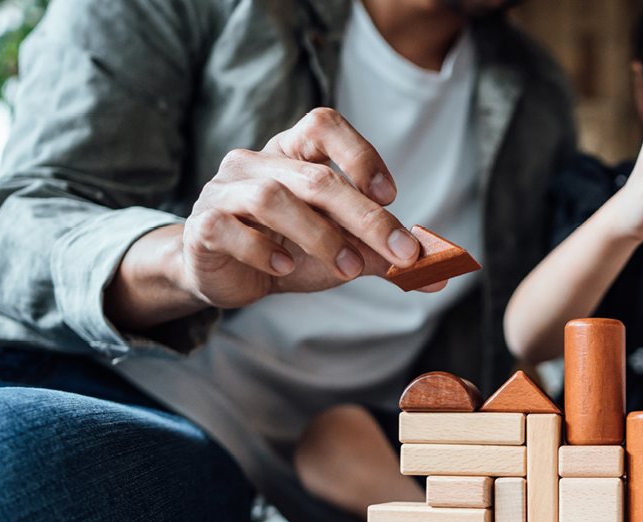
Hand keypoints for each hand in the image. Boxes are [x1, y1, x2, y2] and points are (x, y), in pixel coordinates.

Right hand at [179, 108, 426, 308]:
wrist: (226, 277)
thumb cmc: (288, 251)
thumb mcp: (343, 250)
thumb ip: (385, 256)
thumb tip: (439, 274)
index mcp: (291, 153)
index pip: (324, 124)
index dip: (360, 154)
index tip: (391, 197)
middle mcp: (255, 162)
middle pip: (315, 176)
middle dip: (365, 217)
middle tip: (400, 253)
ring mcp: (224, 191)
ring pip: (273, 198)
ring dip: (319, 236)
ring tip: (346, 269)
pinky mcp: (203, 226)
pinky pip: (230, 229)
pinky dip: (263, 250)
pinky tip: (285, 270)